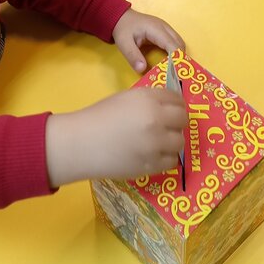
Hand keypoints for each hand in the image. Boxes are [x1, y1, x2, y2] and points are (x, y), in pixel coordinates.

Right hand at [46, 88, 186, 184]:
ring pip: (180, 142)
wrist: (80, 144)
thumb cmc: (98, 117)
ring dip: (172, 142)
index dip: (176, 105)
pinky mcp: (152, 165)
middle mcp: (156, 119)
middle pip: (183, 120)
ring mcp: (155, 144)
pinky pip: (171, 161)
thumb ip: (149, 101)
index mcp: (148, 99)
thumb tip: (168, 108)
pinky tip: (153, 156)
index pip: (177, 99)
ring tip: (158, 144)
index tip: (172, 111)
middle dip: (177, 123)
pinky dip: (165, 159)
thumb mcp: (125, 99)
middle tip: (167, 128)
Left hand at [112, 8, 184, 72]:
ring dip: (179, 56)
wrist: (121, 17)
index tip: (176, 73)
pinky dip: (176, 52)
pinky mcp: (165, 31)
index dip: (176, 58)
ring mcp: (166, 28)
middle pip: (180, 44)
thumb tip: (142, 70)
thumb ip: (133, 56)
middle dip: (180, 59)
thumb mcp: (124, 43)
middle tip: (176, 74)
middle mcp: (164, 27)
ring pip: (179, 43)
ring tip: (175, 70)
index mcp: (156, 29)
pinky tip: (171, 62)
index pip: (172, 45)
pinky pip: (175, 42)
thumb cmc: (123, 29)